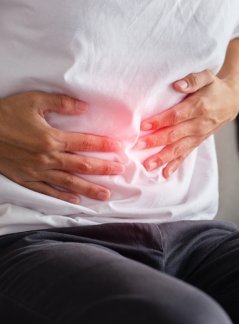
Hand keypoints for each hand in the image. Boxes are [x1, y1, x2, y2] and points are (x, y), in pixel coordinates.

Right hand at [0, 91, 123, 203]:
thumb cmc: (4, 113)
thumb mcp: (32, 101)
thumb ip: (61, 103)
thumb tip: (85, 107)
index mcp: (51, 138)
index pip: (85, 143)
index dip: (104, 145)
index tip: (120, 148)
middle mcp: (48, 157)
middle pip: (82, 165)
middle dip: (104, 168)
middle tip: (120, 171)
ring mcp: (37, 171)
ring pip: (69, 182)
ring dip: (89, 188)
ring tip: (106, 194)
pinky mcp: (25, 179)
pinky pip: (47, 191)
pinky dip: (62, 196)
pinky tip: (76, 201)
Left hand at [134, 70, 238, 177]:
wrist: (232, 102)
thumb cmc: (215, 87)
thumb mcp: (208, 76)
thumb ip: (193, 80)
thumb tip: (177, 85)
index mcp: (199, 107)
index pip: (176, 115)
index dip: (160, 121)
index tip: (144, 125)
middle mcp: (199, 124)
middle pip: (175, 134)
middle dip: (156, 141)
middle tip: (137, 146)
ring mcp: (199, 135)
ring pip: (179, 148)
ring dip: (163, 157)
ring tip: (148, 165)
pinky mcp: (198, 142)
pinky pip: (186, 154)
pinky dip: (176, 164)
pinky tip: (165, 173)